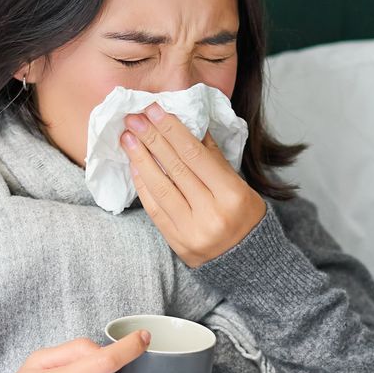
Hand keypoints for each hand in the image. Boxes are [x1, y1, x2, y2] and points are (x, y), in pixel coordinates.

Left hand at [121, 102, 267, 267]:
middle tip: (133, 118)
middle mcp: (211, 213)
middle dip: (152, 139)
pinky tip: (135, 166)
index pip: (195, 155)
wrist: (246, 262)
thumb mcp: (239, 185)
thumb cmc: (244, 215)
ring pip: (161, 188)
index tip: (154, 110)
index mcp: (232, 194)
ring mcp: (192, 230)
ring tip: (127, 138)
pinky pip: (155, 209)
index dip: (172, 131)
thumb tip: (189, 126)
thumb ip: (213, 158)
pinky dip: (143, 185)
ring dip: (141, 159)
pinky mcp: (177, 243)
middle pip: (175, 168)